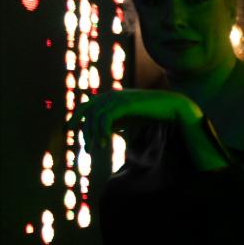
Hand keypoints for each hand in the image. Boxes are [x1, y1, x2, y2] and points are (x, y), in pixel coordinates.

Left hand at [68, 89, 201, 155]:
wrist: (170, 106)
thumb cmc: (151, 113)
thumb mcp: (128, 118)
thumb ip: (115, 121)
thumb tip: (103, 130)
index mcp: (110, 97)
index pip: (86, 106)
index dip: (77, 118)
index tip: (73, 131)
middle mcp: (110, 96)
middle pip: (87, 113)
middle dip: (84, 131)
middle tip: (87, 149)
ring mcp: (117, 99)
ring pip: (95, 117)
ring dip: (93, 135)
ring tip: (96, 149)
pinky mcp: (124, 104)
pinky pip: (105, 119)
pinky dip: (102, 132)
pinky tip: (104, 143)